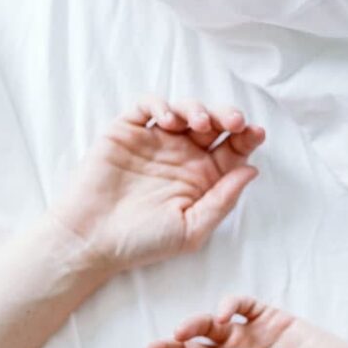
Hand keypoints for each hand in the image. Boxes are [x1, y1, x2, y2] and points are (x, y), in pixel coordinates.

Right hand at [50, 98, 264, 272]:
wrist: (91, 240)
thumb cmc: (142, 242)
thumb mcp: (192, 229)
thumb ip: (222, 200)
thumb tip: (252, 170)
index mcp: (202, 178)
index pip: (233, 150)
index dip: (247, 138)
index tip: (256, 133)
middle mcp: (182, 156)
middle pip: (214, 124)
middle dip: (228, 116)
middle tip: (234, 122)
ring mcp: (155, 141)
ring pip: (185, 109)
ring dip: (197, 109)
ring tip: (199, 123)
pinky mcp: (127, 131)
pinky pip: (147, 105)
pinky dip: (160, 105)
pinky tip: (167, 121)